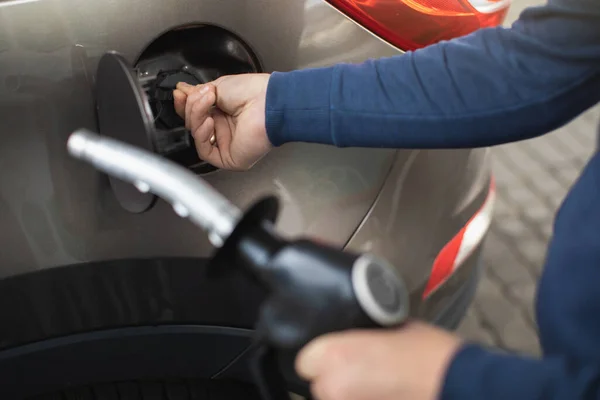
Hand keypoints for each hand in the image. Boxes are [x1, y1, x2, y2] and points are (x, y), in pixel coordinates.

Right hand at [173, 73, 271, 170]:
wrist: (268, 102)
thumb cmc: (253, 92)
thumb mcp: (218, 86)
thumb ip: (197, 93)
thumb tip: (182, 92)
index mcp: (222, 112)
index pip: (194, 113)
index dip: (184, 104)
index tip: (179, 93)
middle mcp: (224, 128)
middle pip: (192, 124)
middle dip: (192, 107)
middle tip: (202, 94)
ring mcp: (226, 144)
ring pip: (196, 136)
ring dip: (197, 116)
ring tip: (208, 101)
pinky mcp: (228, 158)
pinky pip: (205, 151)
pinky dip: (202, 134)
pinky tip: (209, 122)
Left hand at [295, 321, 461, 399]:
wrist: (460, 385)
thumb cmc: (429, 352)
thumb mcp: (389, 325)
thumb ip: (359, 330)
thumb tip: (350, 331)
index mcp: (334, 356)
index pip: (304, 361)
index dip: (320, 356)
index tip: (335, 353)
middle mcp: (333, 388)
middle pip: (318, 384)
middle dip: (334, 376)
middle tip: (360, 367)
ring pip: (333, 398)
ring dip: (346, 391)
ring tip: (373, 383)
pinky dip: (360, 399)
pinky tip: (380, 393)